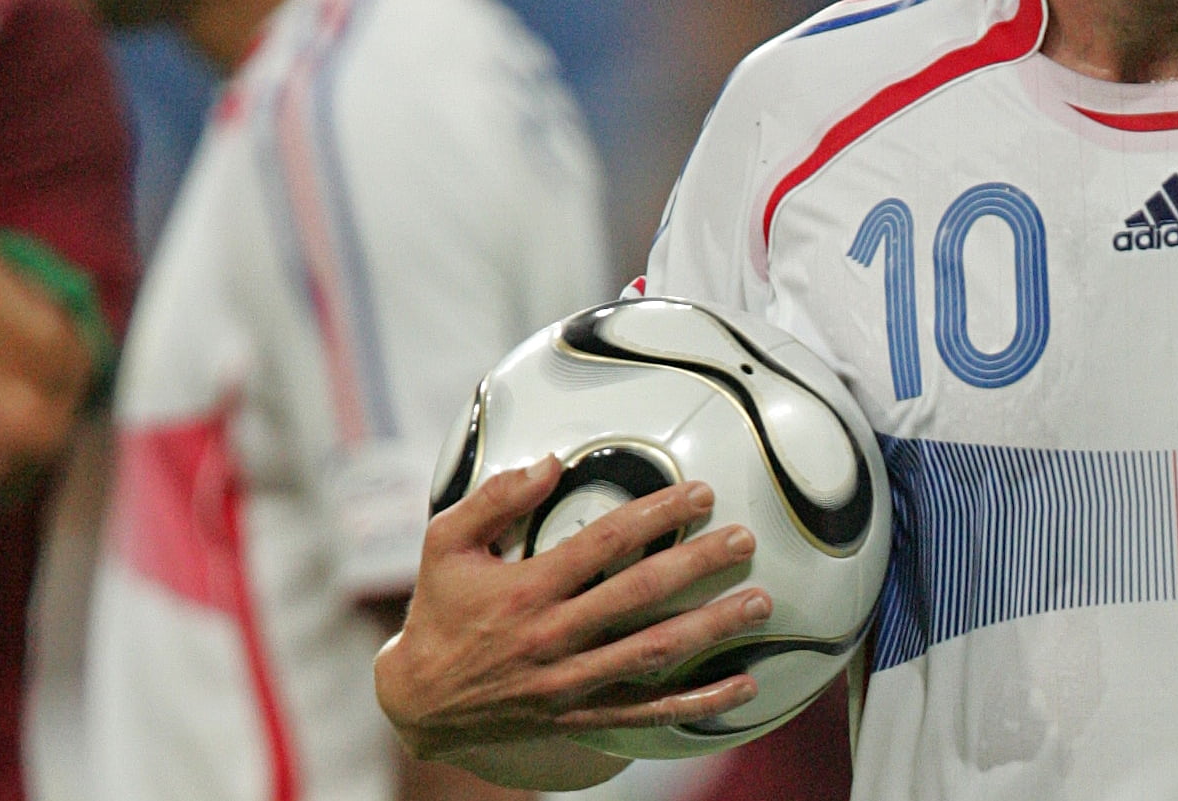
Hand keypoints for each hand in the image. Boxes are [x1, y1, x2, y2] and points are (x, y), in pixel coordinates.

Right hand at [374, 456, 773, 765]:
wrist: (417, 703)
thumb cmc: (439, 611)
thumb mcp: (444, 543)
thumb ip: (494, 499)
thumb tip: (550, 461)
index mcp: (526, 590)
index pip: (604, 544)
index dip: (656, 514)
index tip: (700, 493)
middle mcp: (552, 637)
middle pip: (639, 596)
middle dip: (698, 565)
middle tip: (744, 539)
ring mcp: (569, 683)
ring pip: (653, 653)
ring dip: (711, 628)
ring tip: (760, 603)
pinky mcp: (580, 716)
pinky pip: (648, 712)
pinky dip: (699, 702)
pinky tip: (743, 685)